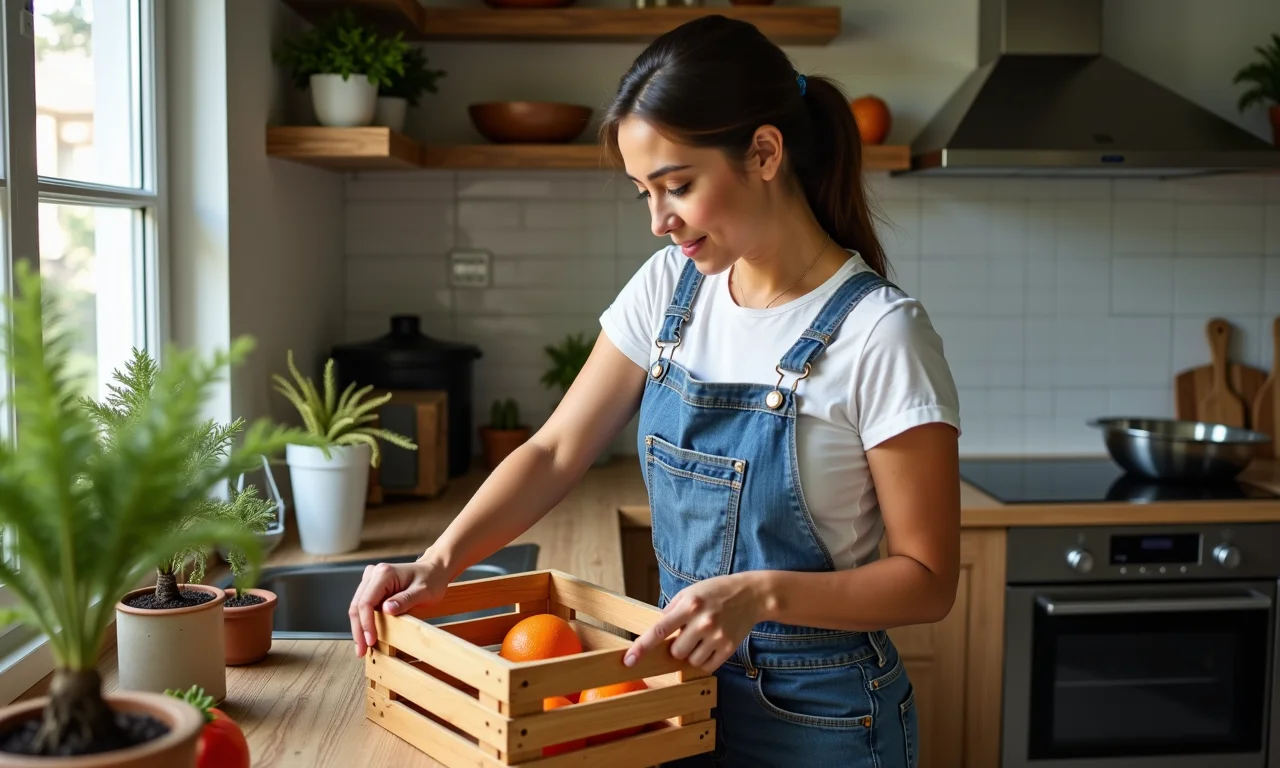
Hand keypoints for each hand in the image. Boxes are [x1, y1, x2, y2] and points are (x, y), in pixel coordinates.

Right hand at [348, 554, 448, 656]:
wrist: (434, 571)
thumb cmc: (431, 579)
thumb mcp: (423, 592)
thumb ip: (405, 600)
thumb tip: (386, 610)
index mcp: (384, 573)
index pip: (367, 602)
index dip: (366, 624)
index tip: (371, 640)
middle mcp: (373, 574)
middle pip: (357, 605)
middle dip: (358, 630)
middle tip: (362, 650)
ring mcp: (371, 580)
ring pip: (357, 607)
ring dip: (359, 628)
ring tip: (362, 647)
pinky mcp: (372, 587)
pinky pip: (364, 606)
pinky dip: (364, 622)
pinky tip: (367, 635)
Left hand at [623, 573, 766, 673]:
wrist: (751, 595)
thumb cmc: (716, 592)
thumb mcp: (690, 592)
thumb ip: (671, 610)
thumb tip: (656, 631)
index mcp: (690, 605)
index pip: (659, 630)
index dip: (642, 647)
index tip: (629, 660)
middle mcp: (703, 622)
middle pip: (676, 652)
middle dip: (677, 646)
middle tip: (688, 633)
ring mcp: (717, 636)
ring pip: (690, 661)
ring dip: (691, 654)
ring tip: (701, 638)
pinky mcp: (728, 648)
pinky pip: (707, 667)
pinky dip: (703, 661)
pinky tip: (709, 646)